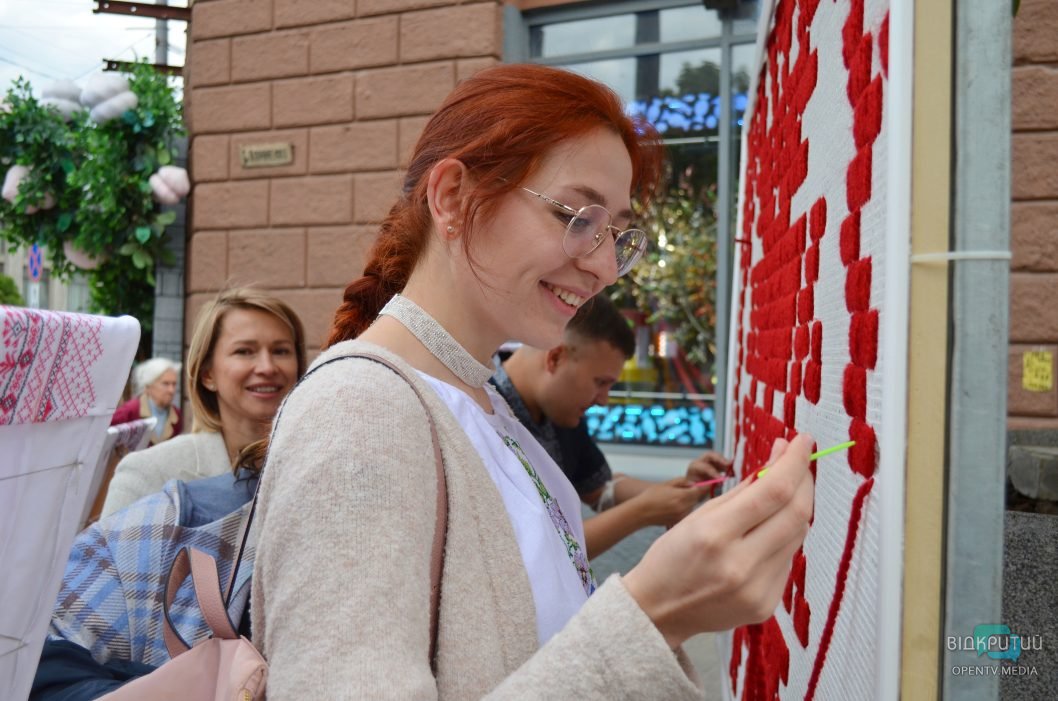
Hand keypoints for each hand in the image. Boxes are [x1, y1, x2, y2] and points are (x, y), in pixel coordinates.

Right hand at [622, 434, 814, 647]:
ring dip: (796, 507)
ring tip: (785, 491)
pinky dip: (785, 537)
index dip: (794, 462)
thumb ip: (742, 490)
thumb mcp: (697, 516)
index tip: (803, 441)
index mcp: (715, 535)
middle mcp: (740, 564)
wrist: (658, 611)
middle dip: (803, 480)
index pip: (773, 491)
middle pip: (795, 513)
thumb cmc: (671, 557)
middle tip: (799, 461)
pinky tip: (771, 529)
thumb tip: (779, 460)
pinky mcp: (766, 605)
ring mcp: (756, 589)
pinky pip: (787, 560)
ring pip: (797, 536)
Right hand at [630, 478, 703, 528]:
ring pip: (693, 506)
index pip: (699, 491)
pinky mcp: (679, 522)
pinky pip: (687, 513)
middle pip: (697, 499)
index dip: (705, 486)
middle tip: (690, 489)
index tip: (709, 482)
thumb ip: (682, 482)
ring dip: (690, 501)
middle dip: (696, 493)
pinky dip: (685, 508)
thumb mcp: (666, 484)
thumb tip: (694, 483)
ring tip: (677, 498)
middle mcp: (684, 507)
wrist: (641, 512)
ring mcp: (682, 516)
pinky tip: (675, 506)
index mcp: (681, 496)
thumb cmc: (651, 496)